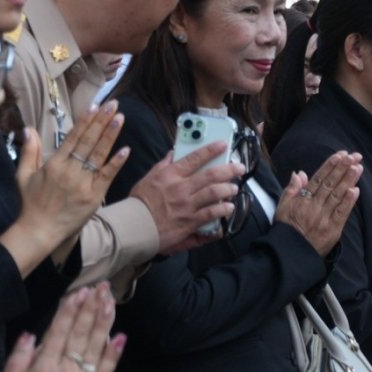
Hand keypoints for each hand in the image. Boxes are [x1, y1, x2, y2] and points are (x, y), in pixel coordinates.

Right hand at [2, 284, 123, 371]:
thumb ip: (18, 359)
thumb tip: (30, 334)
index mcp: (43, 369)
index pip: (59, 332)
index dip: (70, 311)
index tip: (80, 293)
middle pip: (80, 335)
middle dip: (91, 309)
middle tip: (100, 288)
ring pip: (96, 348)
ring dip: (104, 323)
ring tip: (110, 302)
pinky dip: (114, 354)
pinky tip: (120, 337)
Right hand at [3, 102, 129, 269]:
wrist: (38, 231)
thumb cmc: (31, 203)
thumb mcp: (23, 175)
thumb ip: (29, 151)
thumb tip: (28, 129)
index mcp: (54, 164)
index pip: (73, 137)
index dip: (85, 121)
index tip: (95, 106)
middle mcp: (69, 171)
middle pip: (88, 141)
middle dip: (102, 121)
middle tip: (113, 104)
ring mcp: (83, 183)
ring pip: (99, 155)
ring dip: (110, 136)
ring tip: (120, 118)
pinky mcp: (94, 196)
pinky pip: (107, 176)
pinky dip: (116, 163)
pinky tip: (125, 149)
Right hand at [129, 141, 244, 253]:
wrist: (133, 227)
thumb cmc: (139, 203)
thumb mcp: (148, 178)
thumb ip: (163, 165)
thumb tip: (174, 152)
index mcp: (170, 175)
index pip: (194, 158)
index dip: (211, 150)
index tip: (223, 145)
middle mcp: (180, 188)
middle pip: (210, 175)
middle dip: (228, 169)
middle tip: (239, 168)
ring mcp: (186, 205)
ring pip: (213, 193)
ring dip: (228, 189)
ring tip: (234, 188)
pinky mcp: (189, 222)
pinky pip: (210, 213)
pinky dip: (222, 210)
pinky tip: (229, 207)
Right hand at [275, 151, 361, 254]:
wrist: (288, 254)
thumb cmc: (285, 230)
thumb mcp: (282, 207)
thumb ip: (291, 189)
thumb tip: (299, 173)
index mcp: (302, 200)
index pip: (318, 179)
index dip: (330, 166)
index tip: (340, 155)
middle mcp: (313, 207)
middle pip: (329, 184)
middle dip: (342, 168)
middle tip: (353, 156)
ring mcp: (323, 218)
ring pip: (337, 195)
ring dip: (348, 180)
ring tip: (357, 167)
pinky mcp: (332, 230)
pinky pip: (341, 214)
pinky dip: (348, 202)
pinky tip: (355, 190)